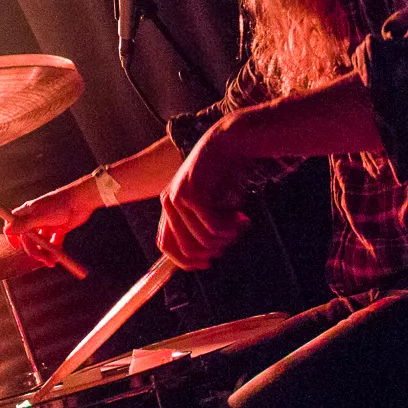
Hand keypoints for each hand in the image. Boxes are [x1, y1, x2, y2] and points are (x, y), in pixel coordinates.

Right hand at [4, 180, 98, 267]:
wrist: (81, 201)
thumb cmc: (59, 204)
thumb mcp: (39, 216)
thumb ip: (23, 224)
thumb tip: (7, 230)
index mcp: (28, 212)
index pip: (13, 224)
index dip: (12, 236)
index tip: (16, 247)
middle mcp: (35, 219)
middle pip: (29, 239)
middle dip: (34, 250)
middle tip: (41, 258)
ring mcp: (47, 224)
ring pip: (41, 243)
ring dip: (45, 253)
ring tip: (51, 261)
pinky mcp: (58, 229)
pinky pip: (53, 243)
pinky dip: (55, 250)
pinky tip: (58, 256)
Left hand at [157, 114, 251, 270]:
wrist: (228, 143)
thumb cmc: (222, 174)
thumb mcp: (209, 203)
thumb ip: (203, 224)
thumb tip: (209, 254)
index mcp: (169, 207)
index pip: (165, 245)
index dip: (184, 261)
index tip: (207, 264)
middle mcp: (168, 203)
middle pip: (184, 248)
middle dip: (211, 251)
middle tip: (230, 241)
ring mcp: (177, 197)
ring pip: (202, 239)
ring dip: (226, 238)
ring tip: (240, 225)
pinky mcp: (192, 193)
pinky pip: (212, 226)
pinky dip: (230, 228)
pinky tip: (242, 217)